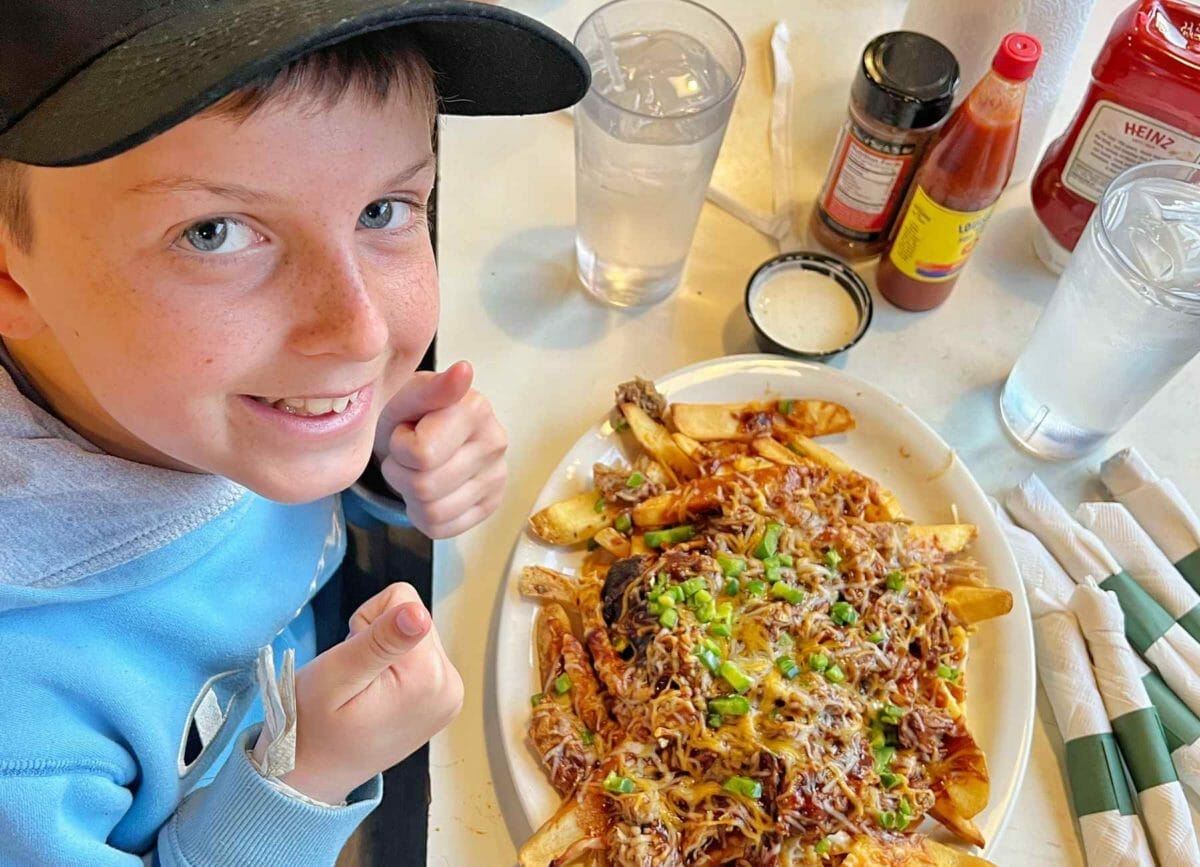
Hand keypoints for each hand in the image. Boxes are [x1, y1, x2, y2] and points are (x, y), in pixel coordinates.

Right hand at [274, 583, 462, 803]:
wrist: (311, 775)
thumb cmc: (313, 728)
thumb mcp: (335, 677)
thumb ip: (380, 641)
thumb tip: (418, 612)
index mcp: (430, 678)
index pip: (403, 600)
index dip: (367, 622)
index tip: (353, 658)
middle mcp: (450, 686)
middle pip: (415, 617)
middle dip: (377, 638)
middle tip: (354, 678)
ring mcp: (449, 695)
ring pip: (415, 635)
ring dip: (383, 654)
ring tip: (362, 691)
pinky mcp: (442, 699)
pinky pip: (418, 656)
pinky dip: (391, 668)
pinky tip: (374, 696)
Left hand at [374, 360, 506, 537]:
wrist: (422, 439)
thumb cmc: (410, 417)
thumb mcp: (406, 399)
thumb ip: (430, 388)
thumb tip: (464, 370)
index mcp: (476, 409)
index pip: (421, 455)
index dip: (399, 448)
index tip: (405, 433)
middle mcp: (496, 443)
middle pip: (424, 487)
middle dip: (401, 474)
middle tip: (408, 457)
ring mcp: (498, 477)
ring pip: (433, 512)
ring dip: (411, 496)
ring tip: (418, 473)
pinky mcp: (491, 505)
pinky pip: (442, 528)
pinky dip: (424, 516)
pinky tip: (430, 492)